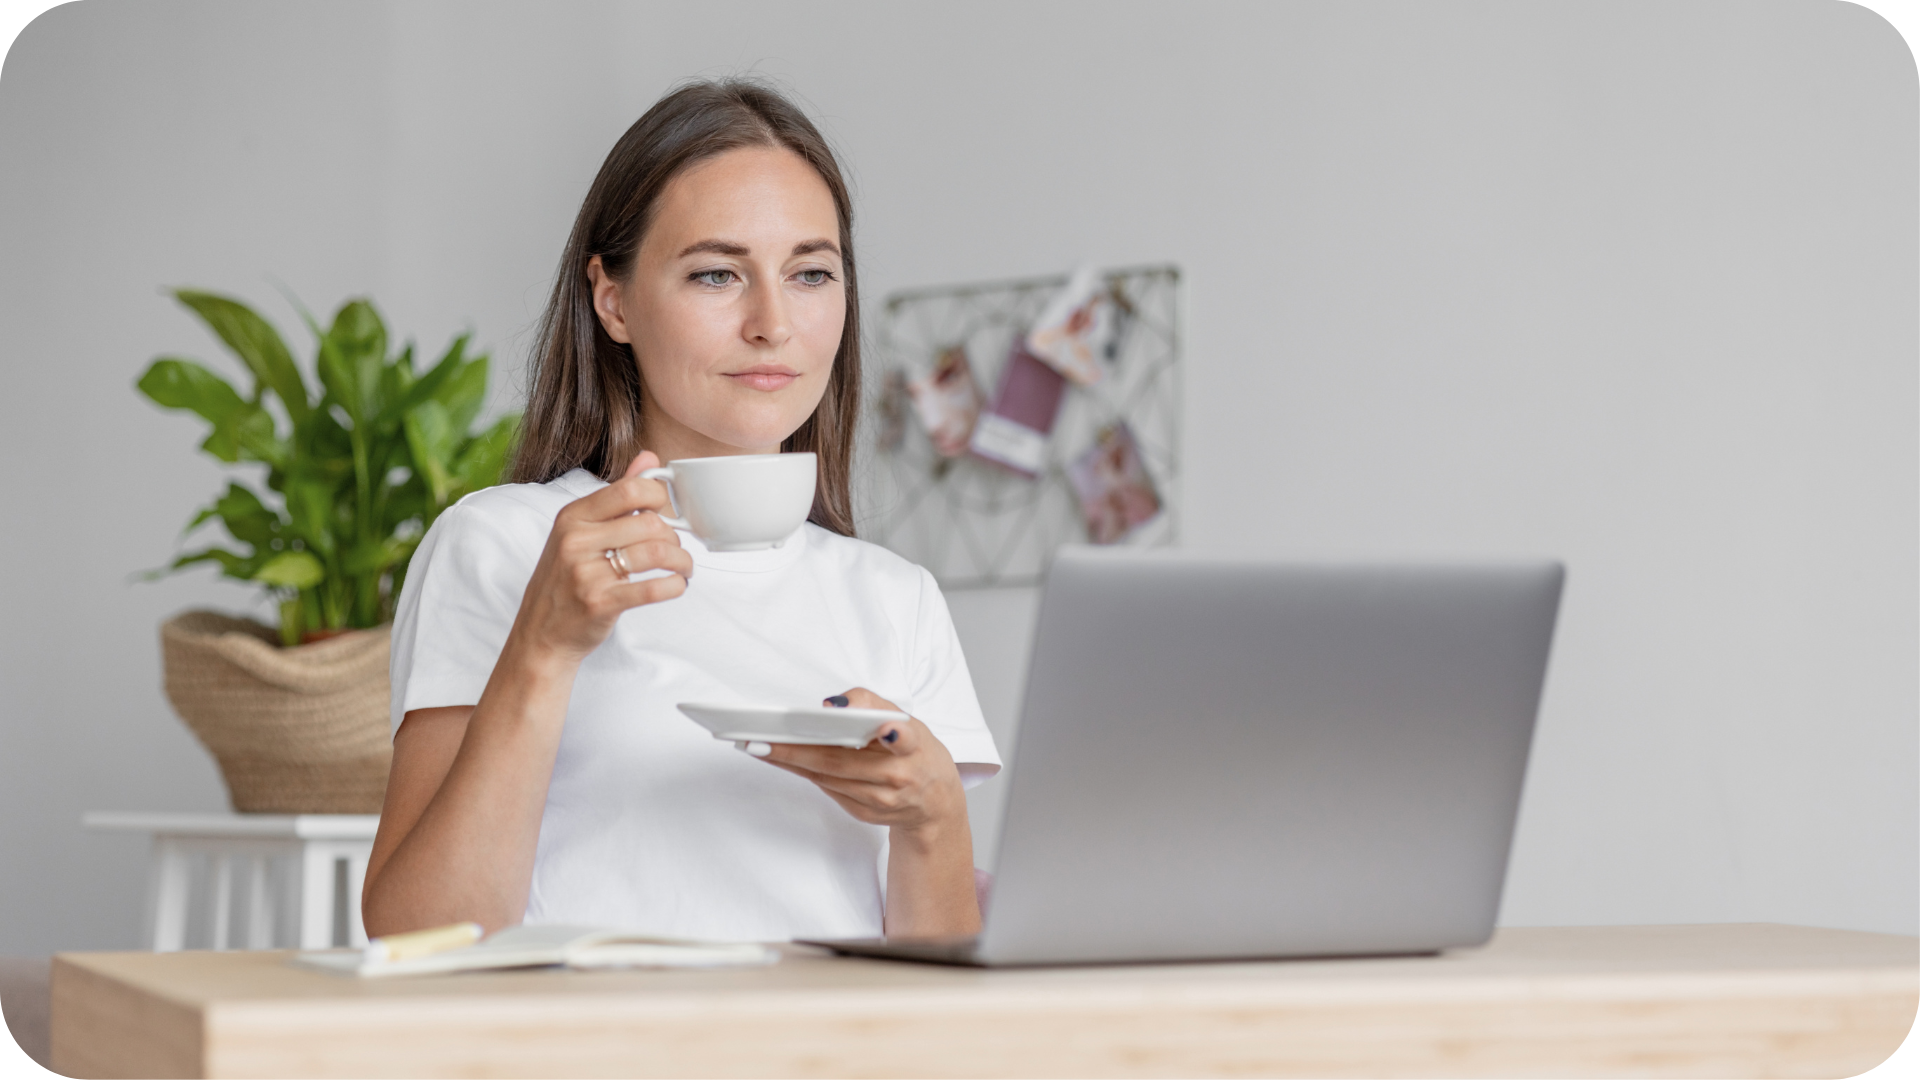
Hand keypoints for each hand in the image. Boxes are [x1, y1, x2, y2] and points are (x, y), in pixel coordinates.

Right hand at [509, 451, 692, 663]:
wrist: (540, 634)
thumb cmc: (565, 582)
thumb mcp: (580, 532)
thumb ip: (617, 495)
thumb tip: (649, 459)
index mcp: (573, 516)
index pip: (630, 489)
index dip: (661, 497)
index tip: (669, 513)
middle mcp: (576, 540)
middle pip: (649, 522)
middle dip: (674, 537)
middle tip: (676, 550)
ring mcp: (585, 572)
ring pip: (656, 553)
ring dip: (681, 562)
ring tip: (683, 569)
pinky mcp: (599, 603)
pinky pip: (653, 588)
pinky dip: (675, 586)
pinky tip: (677, 585)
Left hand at [745, 688, 968, 843]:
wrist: (936, 803)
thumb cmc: (917, 752)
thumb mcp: (910, 721)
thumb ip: (874, 705)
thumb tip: (829, 705)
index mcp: (914, 746)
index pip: (903, 739)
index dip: (894, 735)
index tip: (885, 728)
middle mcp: (898, 776)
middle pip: (841, 761)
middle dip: (798, 750)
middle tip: (763, 739)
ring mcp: (881, 800)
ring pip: (827, 777)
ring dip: (791, 762)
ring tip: (760, 746)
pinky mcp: (865, 813)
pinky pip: (828, 789)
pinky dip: (804, 772)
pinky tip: (782, 760)